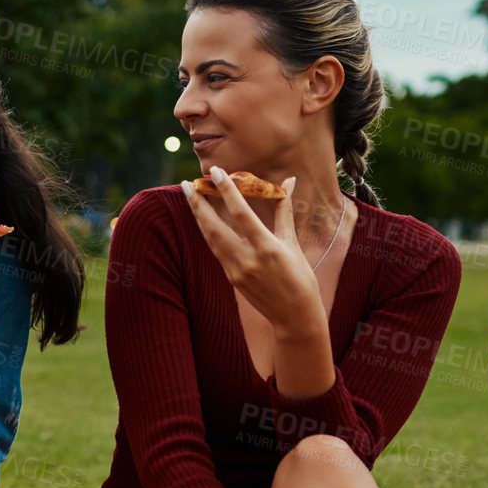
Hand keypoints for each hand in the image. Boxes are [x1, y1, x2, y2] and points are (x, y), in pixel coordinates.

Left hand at [181, 169, 321, 331]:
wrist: (294, 316)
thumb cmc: (300, 277)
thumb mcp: (293, 243)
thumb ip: (284, 211)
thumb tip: (288, 181)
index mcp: (267, 248)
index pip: (241, 213)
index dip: (227, 190)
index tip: (215, 172)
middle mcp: (247, 259)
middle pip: (214, 227)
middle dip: (198, 204)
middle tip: (187, 184)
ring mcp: (235, 270)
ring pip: (210, 238)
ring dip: (198, 216)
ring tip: (190, 197)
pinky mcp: (230, 277)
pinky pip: (215, 249)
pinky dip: (208, 231)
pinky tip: (203, 218)